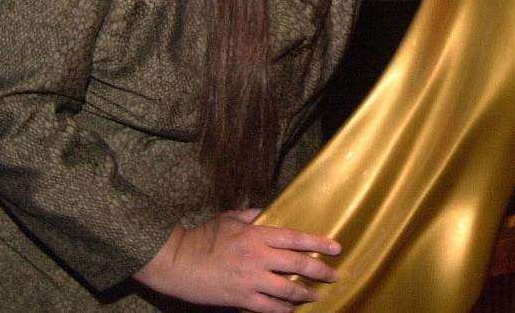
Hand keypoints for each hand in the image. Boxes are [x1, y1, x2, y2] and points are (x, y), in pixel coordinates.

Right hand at [134, 211, 339, 311]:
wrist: (177, 262)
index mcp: (257, 236)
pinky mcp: (241, 300)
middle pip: (298, 266)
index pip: (296, 239)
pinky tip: (291, 310)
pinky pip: (269, 309)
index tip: (336, 248)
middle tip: (334, 275)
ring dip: (305, 295)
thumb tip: (266, 212)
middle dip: (320, 271)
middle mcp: (258, 258)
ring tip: (317, 296)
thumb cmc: (202, 237)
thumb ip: (252, 215)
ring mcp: (251, 281)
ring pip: (287, 291)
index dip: (319, 243)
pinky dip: (283, 310)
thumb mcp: (229, 218)